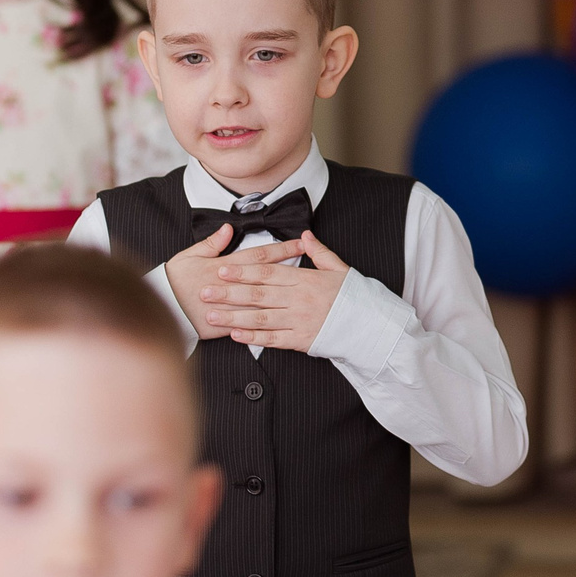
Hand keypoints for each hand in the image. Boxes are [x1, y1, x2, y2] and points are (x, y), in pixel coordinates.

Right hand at [160, 226, 311, 340]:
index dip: (282, 249)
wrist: (161, 309)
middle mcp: (232, 286)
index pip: (260, 255)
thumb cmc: (175, 280)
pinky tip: (285, 319)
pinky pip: (249, 324)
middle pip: (268, 276)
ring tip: (304, 290)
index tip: (302, 243)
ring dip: (284, 293)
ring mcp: (230, 307)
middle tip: (314, 265)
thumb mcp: (189, 256)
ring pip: (263, 300)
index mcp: (224, 267)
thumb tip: (228, 228)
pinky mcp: (225, 326)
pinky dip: (266, 321)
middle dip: (292, 267)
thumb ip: (211, 244)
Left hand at [192, 230, 351, 351]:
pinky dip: (253, 338)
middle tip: (204, 291)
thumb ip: (319, 252)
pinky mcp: (301, 340)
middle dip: (229, 293)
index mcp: (306, 280)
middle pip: (258, 295)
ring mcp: (299, 321)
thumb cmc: (353, 296)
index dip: (243, 272)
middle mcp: (299, 300)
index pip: (268, 273)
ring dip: (233, 316)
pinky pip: (273, 340)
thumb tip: (304, 236)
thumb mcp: (339, 268)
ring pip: (261, 318)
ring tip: (212, 314)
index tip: (222, 269)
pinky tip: (235, 334)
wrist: (371, 324)